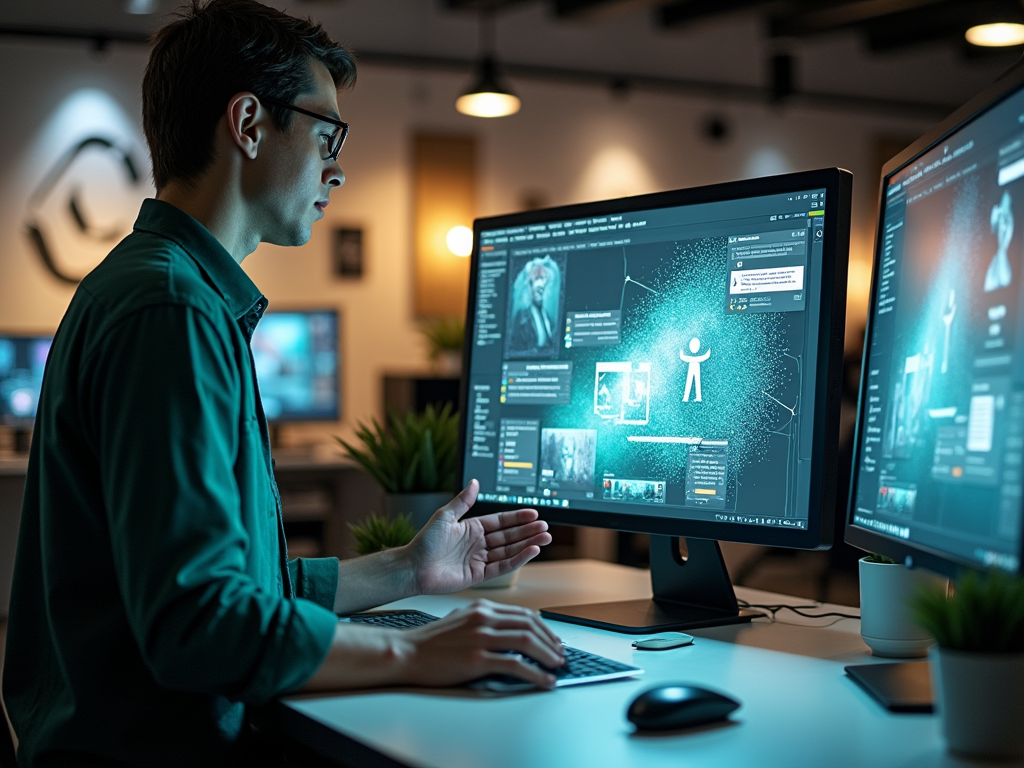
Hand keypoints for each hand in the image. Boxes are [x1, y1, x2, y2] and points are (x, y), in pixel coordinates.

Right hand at [398, 600, 564, 687]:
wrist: (407, 653)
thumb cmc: (433, 642)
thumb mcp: (462, 620)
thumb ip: (486, 621)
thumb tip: (512, 632)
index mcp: (482, 608)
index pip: (524, 614)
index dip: (544, 628)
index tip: (553, 641)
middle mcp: (484, 618)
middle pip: (530, 624)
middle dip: (551, 641)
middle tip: (560, 654)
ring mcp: (481, 637)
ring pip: (527, 640)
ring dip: (547, 655)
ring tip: (557, 666)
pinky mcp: (476, 659)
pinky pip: (515, 664)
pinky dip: (535, 673)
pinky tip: (544, 680)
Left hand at [409, 479, 551, 593]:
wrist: (413, 568)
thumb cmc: (424, 542)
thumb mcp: (445, 516)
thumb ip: (463, 501)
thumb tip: (475, 482)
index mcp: (472, 528)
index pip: (501, 521)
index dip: (517, 517)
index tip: (533, 513)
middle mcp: (478, 544)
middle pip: (509, 536)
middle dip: (528, 531)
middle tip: (545, 527)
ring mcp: (479, 560)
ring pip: (509, 551)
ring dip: (527, 544)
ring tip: (544, 538)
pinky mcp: (479, 575)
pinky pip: (502, 566)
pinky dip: (518, 559)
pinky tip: (530, 551)